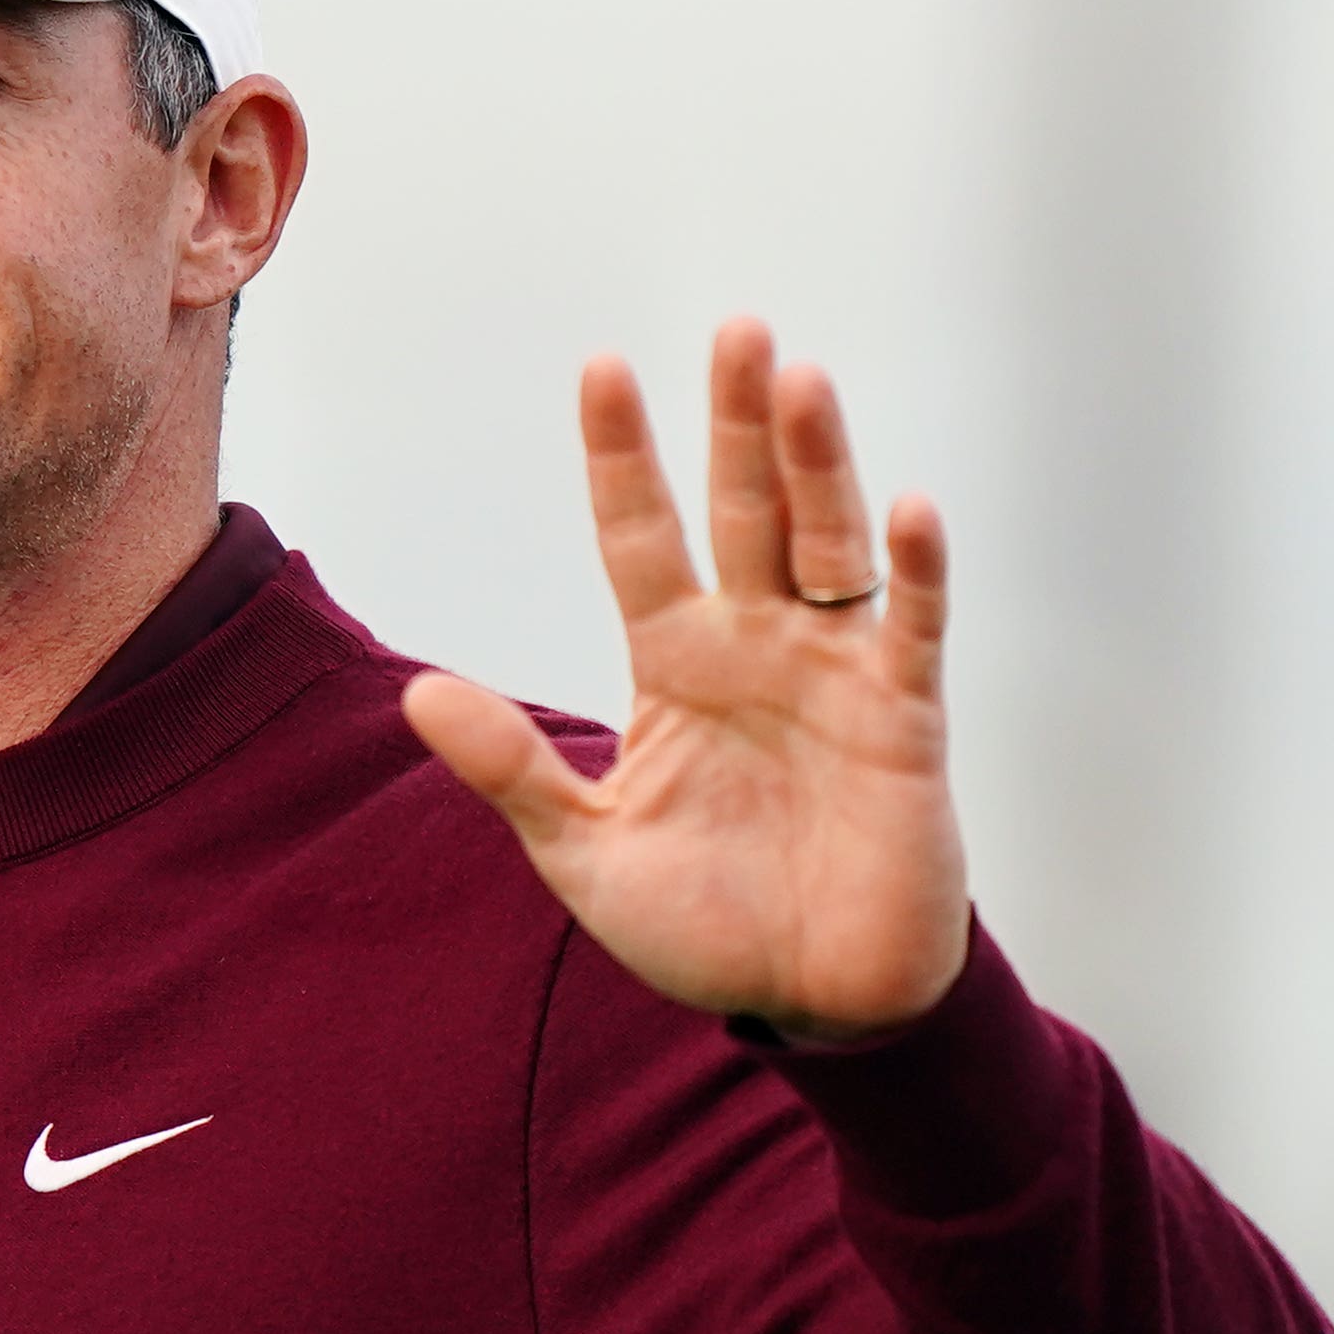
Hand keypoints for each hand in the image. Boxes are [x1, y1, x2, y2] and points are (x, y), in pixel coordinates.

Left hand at [402, 319, 967, 1038]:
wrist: (809, 1003)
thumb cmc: (704, 924)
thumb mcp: (584, 853)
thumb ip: (514, 770)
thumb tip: (418, 695)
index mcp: (675, 663)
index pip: (640, 537)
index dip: (624, 457)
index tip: (603, 367)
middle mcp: (756, 647)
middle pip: (745, 511)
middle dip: (738, 424)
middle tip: (736, 330)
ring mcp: (835, 674)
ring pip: (827, 544)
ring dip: (817, 465)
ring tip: (800, 381)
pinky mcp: (904, 721)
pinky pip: (911, 631)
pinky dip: (915, 573)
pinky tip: (909, 507)